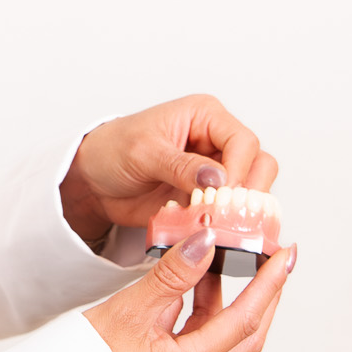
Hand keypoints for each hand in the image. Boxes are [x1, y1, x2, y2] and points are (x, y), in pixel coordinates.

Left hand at [58, 94, 278, 245]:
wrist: (92, 181)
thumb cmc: (112, 150)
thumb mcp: (143, 152)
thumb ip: (181, 166)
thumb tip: (217, 179)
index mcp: (205, 117)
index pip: (243, 141)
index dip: (239, 169)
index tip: (222, 194)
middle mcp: (216, 143)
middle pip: (259, 166)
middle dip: (248, 192)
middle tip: (225, 213)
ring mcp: (214, 174)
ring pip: (250, 193)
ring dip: (237, 211)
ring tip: (214, 225)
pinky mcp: (206, 200)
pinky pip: (228, 214)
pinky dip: (222, 226)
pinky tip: (206, 234)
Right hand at [83, 229, 295, 351]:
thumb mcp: (129, 308)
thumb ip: (171, 275)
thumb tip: (205, 242)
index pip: (244, 320)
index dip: (269, 285)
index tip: (286, 256)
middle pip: (246, 335)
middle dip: (264, 296)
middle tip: (274, 260)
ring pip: (224, 338)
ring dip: (231, 300)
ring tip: (226, 261)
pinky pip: (201, 340)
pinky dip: (206, 311)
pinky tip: (195, 285)